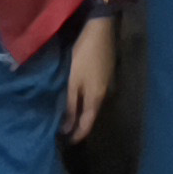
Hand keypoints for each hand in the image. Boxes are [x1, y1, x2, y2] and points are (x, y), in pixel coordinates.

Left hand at [62, 16, 116, 139]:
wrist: (100, 31)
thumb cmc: (84, 56)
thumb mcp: (73, 81)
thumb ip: (71, 104)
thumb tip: (67, 128)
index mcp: (96, 97)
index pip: (87, 124)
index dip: (78, 135)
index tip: (67, 142)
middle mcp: (104, 93)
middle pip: (92, 115)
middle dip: (79, 125)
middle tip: (65, 131)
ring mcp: (107, 83)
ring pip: (94, 104)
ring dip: (83, 112)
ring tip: (70, 117)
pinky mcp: (106, 74)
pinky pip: (95, 94)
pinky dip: (86, 101)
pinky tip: (79, 98)